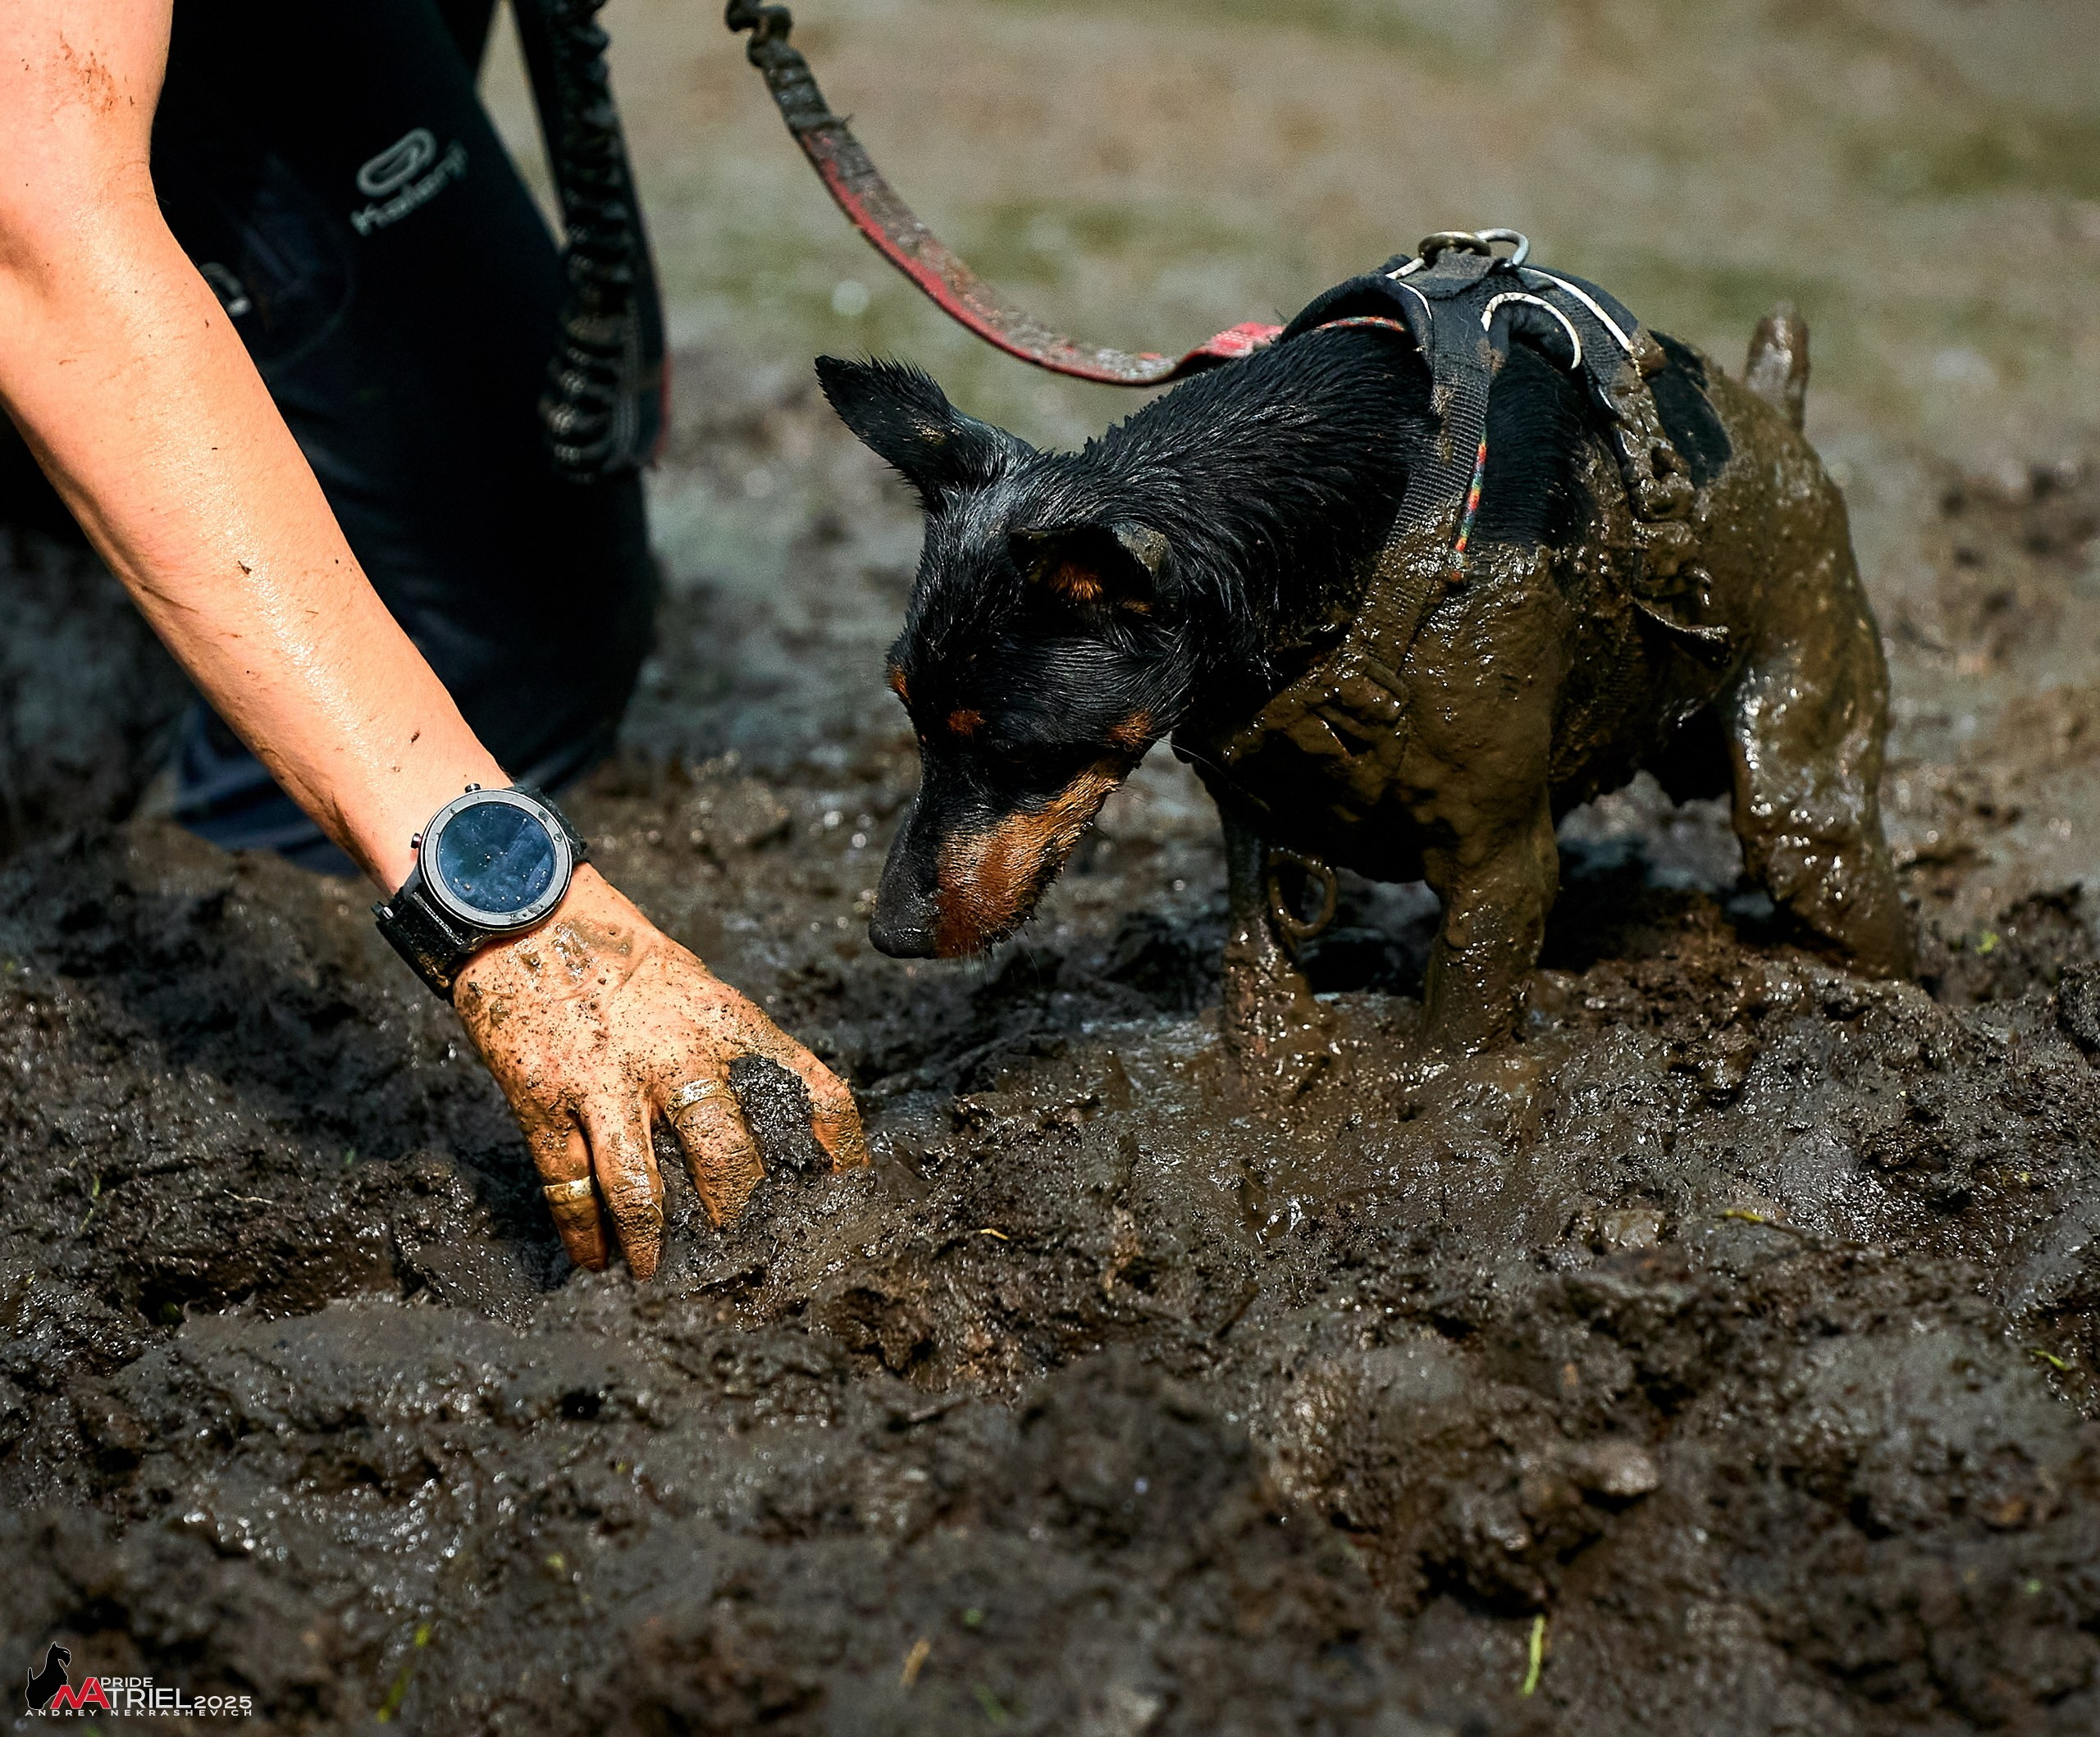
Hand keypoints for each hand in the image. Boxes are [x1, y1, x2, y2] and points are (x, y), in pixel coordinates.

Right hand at [451, 865, 868, 1277]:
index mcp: (724, 1021)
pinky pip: (567, 1182)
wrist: (525, 912)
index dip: (836, 1147)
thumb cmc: (621, 956)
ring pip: (640, 1187)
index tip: (846, 1188)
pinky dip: (580, 1229)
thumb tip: (769, 1121)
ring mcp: (604, 1079)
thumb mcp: (696, 988)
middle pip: (727, 1157)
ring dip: (648, 1242)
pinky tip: (590, 1256)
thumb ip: (729, 1049)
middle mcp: (673, 1053)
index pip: (806, 1089)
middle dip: (738, 1215)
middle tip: (741, 1248)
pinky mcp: (542, 1096)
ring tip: (649, 1271)